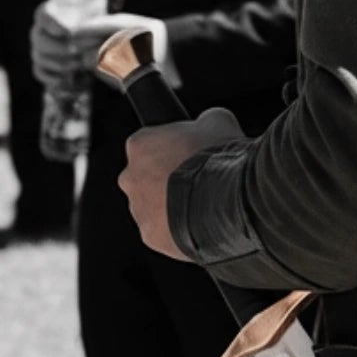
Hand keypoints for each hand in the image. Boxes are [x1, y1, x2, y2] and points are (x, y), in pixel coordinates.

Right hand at [30, 4, 168, 89]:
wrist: (151, 57)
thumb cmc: (137, 35)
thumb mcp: (125, 28)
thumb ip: (101, 30)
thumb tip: (75, 40)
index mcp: (73, 12)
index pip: (44, 14)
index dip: (49, 22)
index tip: (67, 32)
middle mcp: (61, 31)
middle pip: (38, 37)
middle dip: (55, 48)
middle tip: (77, 54)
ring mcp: (60, 51)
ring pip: (39, 57)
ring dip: (55, 64)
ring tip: (76, 66)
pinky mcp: (64, 70)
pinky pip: (43, 74)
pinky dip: (52, 79)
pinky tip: (69, 82)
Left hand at [119, 107, 242, 259]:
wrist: (226, 203)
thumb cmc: (219, 160)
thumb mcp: (219, 121)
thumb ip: (205, 120)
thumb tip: (208, 122)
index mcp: (140, 144)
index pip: (150, 143)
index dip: (174, 147)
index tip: (191, 152)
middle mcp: (130, 176)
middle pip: (147, 176)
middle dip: (168, 179)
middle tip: (197, 180)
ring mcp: (138, 209)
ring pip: (153, 206)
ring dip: (172, 205)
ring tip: (203, 205)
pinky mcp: (150, 236)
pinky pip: (163, 231)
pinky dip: (178, 229)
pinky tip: (200, 223)